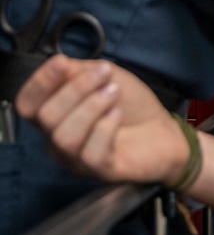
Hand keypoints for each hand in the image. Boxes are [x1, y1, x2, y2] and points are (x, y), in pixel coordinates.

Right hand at [15, 56, 188, 185]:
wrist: (166, 129)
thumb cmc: (132, 105)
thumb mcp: (103, 77)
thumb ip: (77, 71)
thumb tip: (58, 65)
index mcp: (54, 115)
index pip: (27, 104)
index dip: (40, 83)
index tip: (62, 63)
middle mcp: (59, 140)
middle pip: (47, 117)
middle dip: (76, 89)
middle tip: (105, 75)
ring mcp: (78, 159)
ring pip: (65, 137)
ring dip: (92, 107)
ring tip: (114, 93)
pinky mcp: (102, 171)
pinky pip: (90, 153)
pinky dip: (106, 127)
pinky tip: (119, 114)